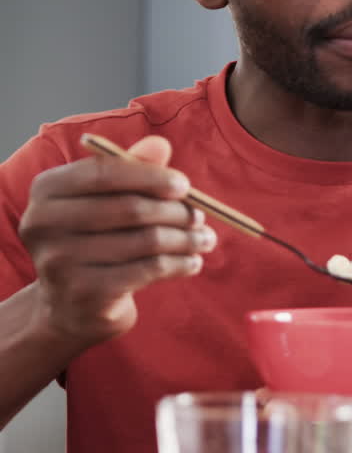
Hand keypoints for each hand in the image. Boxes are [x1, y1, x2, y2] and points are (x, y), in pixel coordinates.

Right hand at [19, 135, 215, 345]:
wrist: (70, 306)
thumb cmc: (94, 242)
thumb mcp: (105, 203)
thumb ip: (129, 171)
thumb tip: (160, 145)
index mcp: (45, 190)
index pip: (104, 173)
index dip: (149, 176)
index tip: (184, 186)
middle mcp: (44, 224)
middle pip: (129, 208)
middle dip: (174, 211)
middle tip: (200, 217)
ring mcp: (61, 261)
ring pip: (144, 241)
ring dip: (184, 239)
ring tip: (205, 239)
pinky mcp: (86, 293)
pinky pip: (148, 270)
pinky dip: (178, 264)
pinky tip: (193, 262)